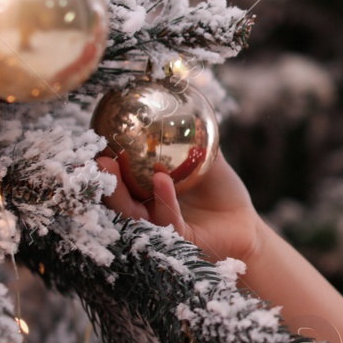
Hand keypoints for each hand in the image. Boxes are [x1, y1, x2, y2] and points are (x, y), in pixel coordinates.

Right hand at [96, 151, 263, 263]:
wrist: (246, 226)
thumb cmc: (222, 192)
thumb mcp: (206, 159)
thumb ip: (192, 135)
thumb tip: (179, 99)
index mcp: (144, 195)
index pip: (116, 180)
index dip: (102, 165)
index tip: (96, 141)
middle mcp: (144, 215)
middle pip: (113, 199)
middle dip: (101, 179)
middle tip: (97, 156)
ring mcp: (157, 232)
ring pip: (130, 214)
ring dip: (120, 191)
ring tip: (113, 164)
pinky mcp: (178, 244)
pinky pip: (166, 220)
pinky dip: (162, 199)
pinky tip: (161, 179)